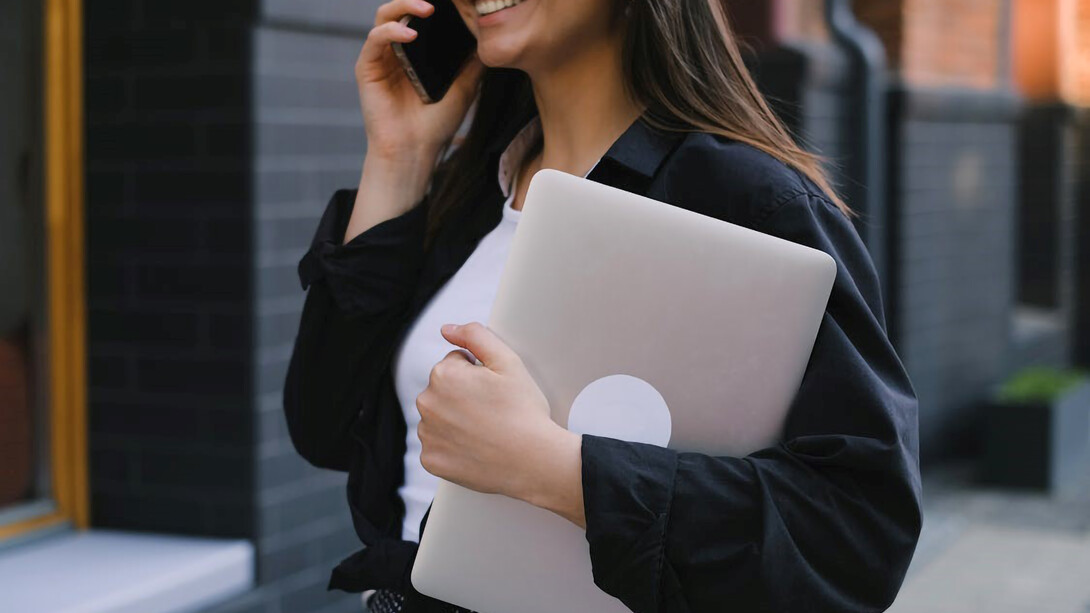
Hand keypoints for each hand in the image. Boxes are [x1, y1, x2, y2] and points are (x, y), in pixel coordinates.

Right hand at [356, 0, 484, 161]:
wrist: (415, 151)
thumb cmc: (437, 124)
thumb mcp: (464, 86)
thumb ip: (472, 60)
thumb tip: (487, 35)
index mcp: (417, 53)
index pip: (421, 18)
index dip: (434, 6)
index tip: (455, 2)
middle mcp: (397, 51)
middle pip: (400, 10)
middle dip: (416, 0)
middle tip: (438, 2)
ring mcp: (381, 58)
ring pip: (384, 17)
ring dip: (404, 6)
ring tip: (427, 9)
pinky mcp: (367, 68)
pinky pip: (374, 39)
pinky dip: (391, 31)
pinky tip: (409, 35)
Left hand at [416, 322, 585, 526]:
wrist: (534, 461)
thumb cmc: (524, 412)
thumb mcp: (508, 362)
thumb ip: (475, 335)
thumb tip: (447, 329)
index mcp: (443, 375)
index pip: (455, 363)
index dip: (479, 375)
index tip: (494, 391)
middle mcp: (427, 403)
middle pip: (443, 390)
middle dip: (463, 395)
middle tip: (492, 411)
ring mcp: (427, 435)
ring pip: (439, 418)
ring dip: (455, 420)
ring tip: (486, 430)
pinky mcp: (431, 460)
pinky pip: (438, 446)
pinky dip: (452, 447)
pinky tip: (475, 448)